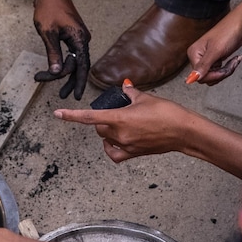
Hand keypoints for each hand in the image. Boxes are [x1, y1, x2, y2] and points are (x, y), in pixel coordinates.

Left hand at [32, 0, 90, 99]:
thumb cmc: (49, 9)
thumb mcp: (48, 33)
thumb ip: (53, 54)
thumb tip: (56, 73)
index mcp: (79, 39)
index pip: (82, 66)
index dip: (79, 82)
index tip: (76, 96)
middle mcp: (83, 39)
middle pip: (79, 65)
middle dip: (69, 79)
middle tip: (62, 94)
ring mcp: (79, 37)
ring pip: (75, 59)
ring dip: (64, 70)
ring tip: (51, 80)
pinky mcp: (74, 34)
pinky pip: (72, 52)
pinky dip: (64, 61)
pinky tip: (57, 67)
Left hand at [55, 86, 189, 162]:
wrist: (183, 131)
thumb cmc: (167, 113)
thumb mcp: (146, 97)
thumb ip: (131, 93)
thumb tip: (125, 88)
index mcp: (120, 119)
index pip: (89, 118)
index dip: (71, 115)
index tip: (58, 113)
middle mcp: (120, 135)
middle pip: (99, 128)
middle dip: (102, 119)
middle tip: (117, 110)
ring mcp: (127, 146)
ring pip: (106, 139)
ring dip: (108, 131)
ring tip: (121, 123)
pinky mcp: (135, 153)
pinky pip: (115, 153)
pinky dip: (112, 147)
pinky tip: (116, 140)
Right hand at [186, 11, 241, 83]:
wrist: (241, 25)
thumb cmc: (228, 32)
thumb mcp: (216, 51)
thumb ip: (203, 66)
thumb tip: (190, 79)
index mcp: (194, 53)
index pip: (199, 76)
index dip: (213, 76)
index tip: (223, 70)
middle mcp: (198, 57)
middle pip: (207, 78)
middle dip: (220, 74)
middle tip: (230, 64)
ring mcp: (207, 58)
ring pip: (214, 76)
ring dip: (225, 71)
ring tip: (233, 61)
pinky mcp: (215, 59)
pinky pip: (219, 72)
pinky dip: (228, 68)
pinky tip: (233, 60)